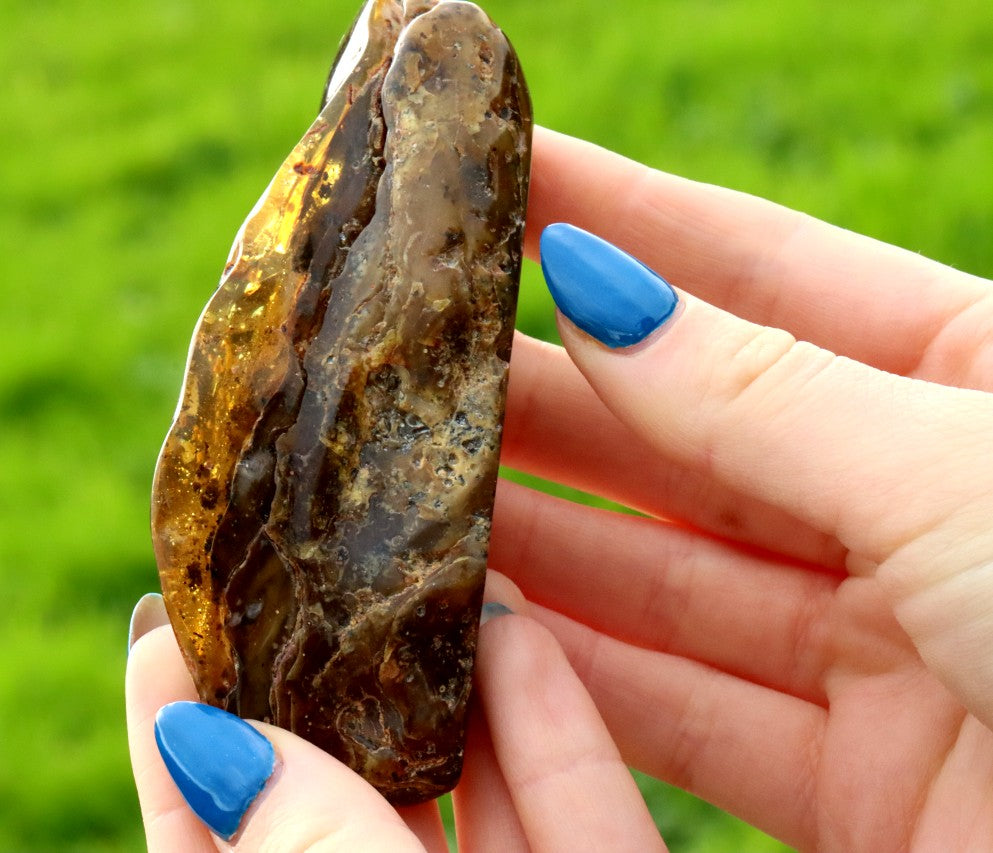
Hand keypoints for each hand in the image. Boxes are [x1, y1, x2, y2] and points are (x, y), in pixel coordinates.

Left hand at [126, 591, 666, 850]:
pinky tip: (519, 621)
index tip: (167, 619)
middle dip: (341, 673)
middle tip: (317, 561)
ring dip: (455, 670)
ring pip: (477, 776)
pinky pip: (582, 796)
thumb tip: (198, 738)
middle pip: (358, 781)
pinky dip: (551, 710)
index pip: (217, 835)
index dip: (183, 734)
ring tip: (429, 563)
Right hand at [489, 127, 992, 850]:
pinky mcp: (857, 781)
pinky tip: (483, 626)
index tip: (511, 175)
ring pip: (665, 577)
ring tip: (413, 483)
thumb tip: (598, 293)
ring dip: (538, 537)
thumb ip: (766, 396)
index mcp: (978, 391)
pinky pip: (689, 714)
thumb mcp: (965, 479)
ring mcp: (884, 650)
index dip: (631, 217)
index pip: (764, 273)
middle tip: (418, 346)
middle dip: (548, 387)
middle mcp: (918, 510)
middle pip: (689, 432)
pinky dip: (583, 681)